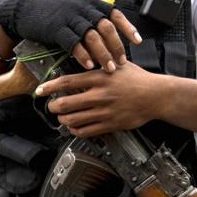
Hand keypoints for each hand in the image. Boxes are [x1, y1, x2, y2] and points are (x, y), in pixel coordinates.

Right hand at [0, 0, 141, 71]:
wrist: (26, 9)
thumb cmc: (55, 13)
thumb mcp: (77, 9)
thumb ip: (93, 18)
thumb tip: (113, 35)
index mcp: (91, 3)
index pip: (115, 14)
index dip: (127, 28)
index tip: (138, 42)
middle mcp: (83, 8)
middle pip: (106, 27)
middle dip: (116, 46)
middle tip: (121, 62)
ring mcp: (70, 18)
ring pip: (92, 36)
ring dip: (103, 54)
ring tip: (108, 69)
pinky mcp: (56, 29)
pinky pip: (74, 43)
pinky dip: (83, 55)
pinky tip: (90, 66)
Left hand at [35, 62, 162, 136]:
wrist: (156, 96)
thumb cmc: (138, 80)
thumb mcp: (117, 65)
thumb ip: (99, 66)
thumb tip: (81, 65)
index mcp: (99, 78)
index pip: (66, 82)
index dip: (49, 87)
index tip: (40, 91)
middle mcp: (99, 95)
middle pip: (64, 104)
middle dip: (53, 107)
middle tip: (52, 106)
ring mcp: (104, 111)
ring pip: (72, 120)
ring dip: (63, 120)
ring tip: (63, 118)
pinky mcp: (110, 124)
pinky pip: (86, 131)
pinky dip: (76, 130)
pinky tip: (75, 127)